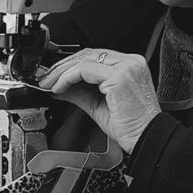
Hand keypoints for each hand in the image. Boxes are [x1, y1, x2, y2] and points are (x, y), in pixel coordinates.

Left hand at [37, 48, 160, 153]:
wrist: (146, 138)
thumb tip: (61, 88)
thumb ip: (80, 93)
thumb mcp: (99, 105)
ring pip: (85, 59)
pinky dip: (68, 77)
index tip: (55, 77)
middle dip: (63, 66)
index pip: (96, 57)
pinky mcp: (120, 76)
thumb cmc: (131, 126)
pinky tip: (60, 88)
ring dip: (62, 72)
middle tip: (46, 80)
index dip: (72, 65)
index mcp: (131, 66)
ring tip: (50, 85)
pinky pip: (85, 70)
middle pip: (89, 54)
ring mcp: (127, 67)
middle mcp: (131, 62)